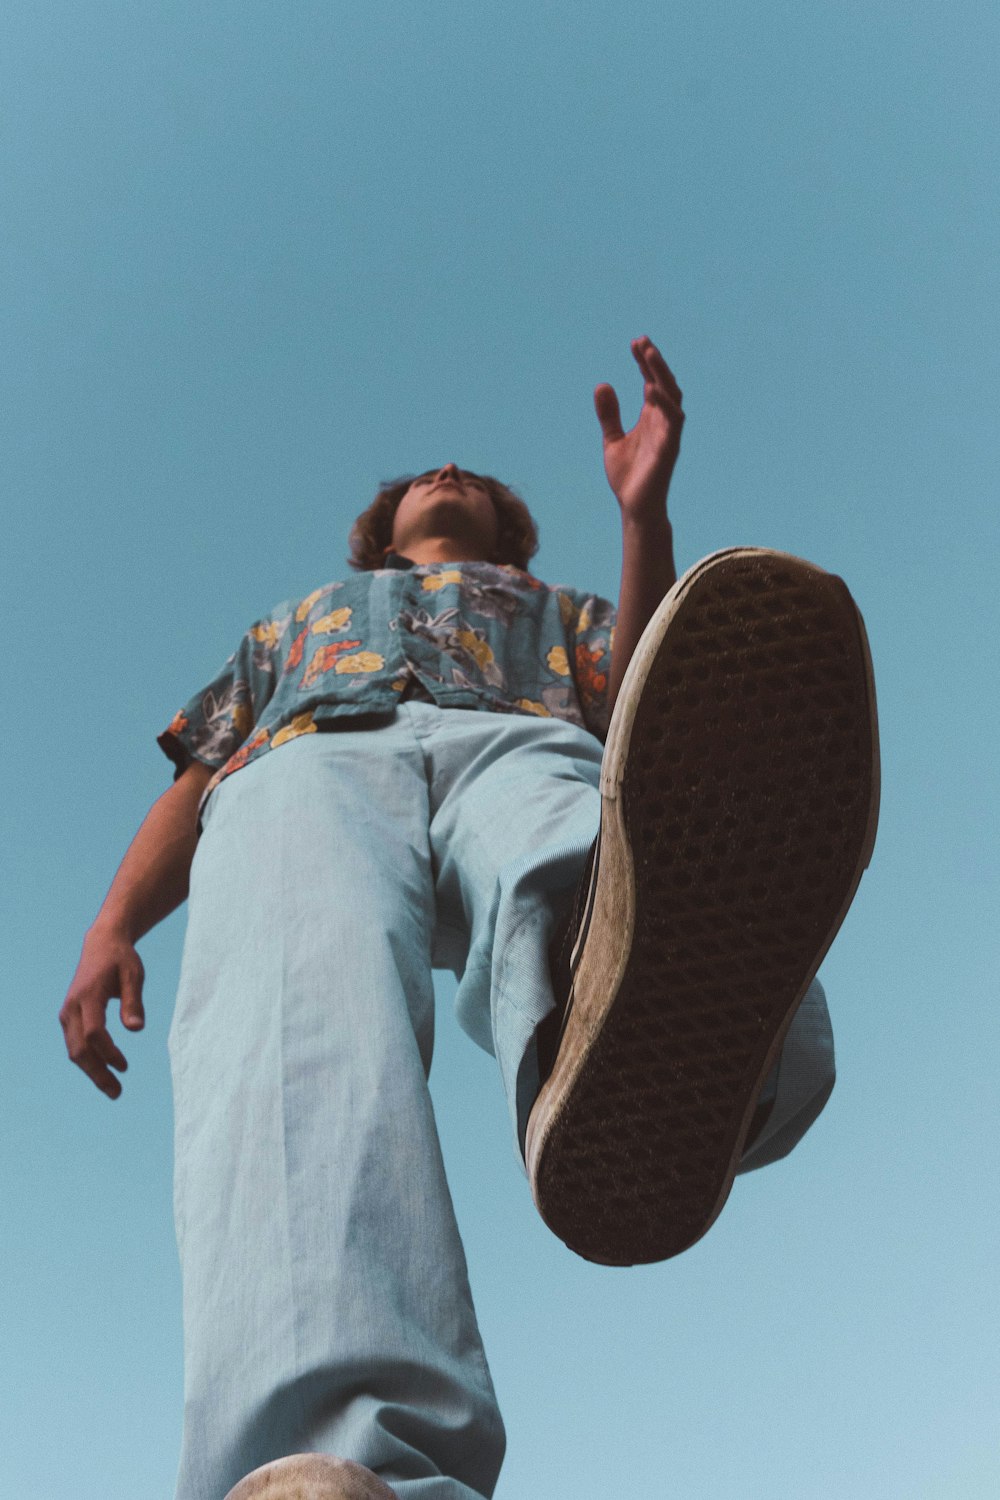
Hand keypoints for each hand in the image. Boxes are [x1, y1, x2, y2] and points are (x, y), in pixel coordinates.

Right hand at [59, 927, 145, 1098]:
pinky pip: (75, 1044)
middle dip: (97, 1073)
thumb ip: (134, 1002)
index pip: (94, 1032)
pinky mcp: (69, 1017)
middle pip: (79, 1048)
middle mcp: (72, 1007)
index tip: (125, 1067)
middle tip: (117, 1093)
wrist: (101, 944)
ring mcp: (67, 1013)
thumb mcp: (134, 975)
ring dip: (92, 1071)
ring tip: (113, 1088)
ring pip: (74, 1050)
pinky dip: (88, 1060)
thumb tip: (137, 1029)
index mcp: (88, 995)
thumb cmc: (121, 959)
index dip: (108, 1052)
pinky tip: (104, 1070)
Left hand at [594, 336, 683, 520]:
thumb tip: (602, 384)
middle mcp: (663, 421)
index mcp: (651, 417)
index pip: (651, 382)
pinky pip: (673, 420)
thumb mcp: (612, 440)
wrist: (635, 507)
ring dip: (661, 374)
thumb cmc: (628, 477)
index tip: (635, 343)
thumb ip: (609, 414)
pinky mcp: (670, 447)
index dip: (644, 362)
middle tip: (641, 340)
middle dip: (654, 361)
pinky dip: (664, 402)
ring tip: (648, 353)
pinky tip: (651, 387)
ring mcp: (668, 432)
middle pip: (664, 382)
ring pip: (672, 395)